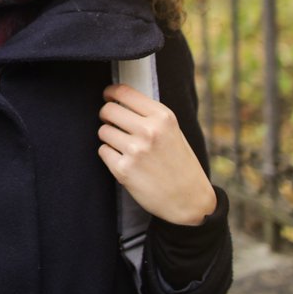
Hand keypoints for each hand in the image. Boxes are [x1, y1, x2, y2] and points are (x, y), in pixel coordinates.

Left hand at [98, 83, 216, 225]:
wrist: (190, 201)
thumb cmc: (180, 164)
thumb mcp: (173, 131)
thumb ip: (150, 115)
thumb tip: (119, 99)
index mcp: (163, 117)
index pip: (124, 92)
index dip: (111, 92)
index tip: (108, 96)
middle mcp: (149, 131)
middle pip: (108, 110)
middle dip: (107, 115)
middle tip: (111, 122)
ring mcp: (135, 151)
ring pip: (103, 131)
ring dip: (109, 137)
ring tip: (124, 146)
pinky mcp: (123, 170)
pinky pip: (103, 151)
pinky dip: (110, 155)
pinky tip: (125, 161)